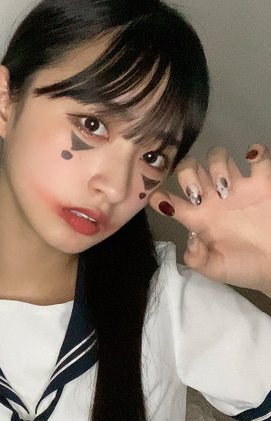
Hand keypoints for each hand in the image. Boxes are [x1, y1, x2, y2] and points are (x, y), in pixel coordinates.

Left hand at [148, 144, 270, 295]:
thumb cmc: (245, 267)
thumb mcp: (216, 269)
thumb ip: (197, 259)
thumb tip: (189, 240)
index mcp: (198, 218)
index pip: (170, 201)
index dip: (160, 196)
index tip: (159, 197)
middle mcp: (213, 198)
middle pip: (189, 169)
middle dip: (188, 175)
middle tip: (200, 195)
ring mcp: (237, 188)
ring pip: (217, 157)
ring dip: (217, 164)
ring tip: (227, 188)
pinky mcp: (262, 184)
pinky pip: (258, 156)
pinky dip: (255, 151)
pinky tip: (253, 161)